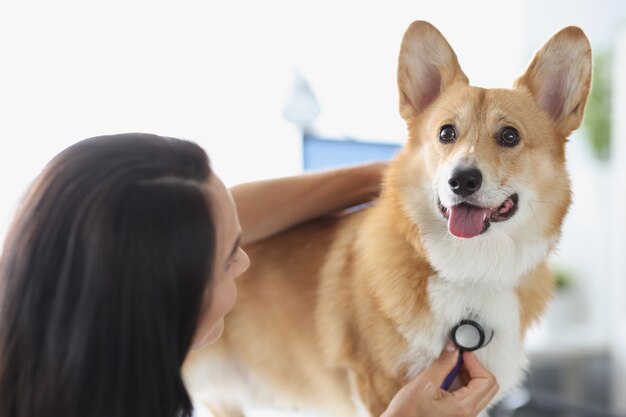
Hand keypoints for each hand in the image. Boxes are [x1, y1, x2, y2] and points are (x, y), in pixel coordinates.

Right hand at [381, 344, 498, 416]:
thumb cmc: (408, 412)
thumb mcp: (424, 384)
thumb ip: (443, 364)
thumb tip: (454, 348)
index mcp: (463, 407)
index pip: (486, 381)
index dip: (476, 363)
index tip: (462, 353)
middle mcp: (468, 414)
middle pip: (488, 386)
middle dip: (475, 367)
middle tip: (458, 357)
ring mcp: (464, 415)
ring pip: (480, 390)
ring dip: (469, 374)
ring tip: (450, 366)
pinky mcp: (458, 413)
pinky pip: (470, 396)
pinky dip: (463, 382)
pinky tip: (447, 377)